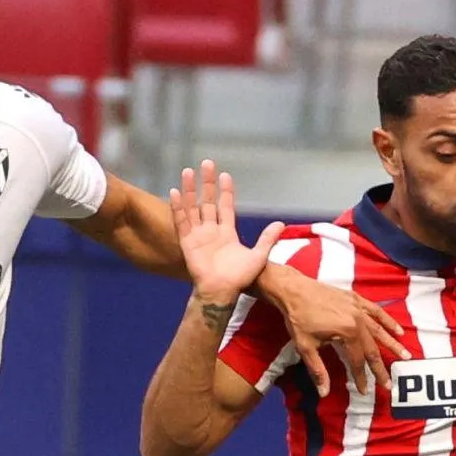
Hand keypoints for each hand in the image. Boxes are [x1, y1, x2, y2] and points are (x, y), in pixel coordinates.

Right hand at [171, 161, 283, 304]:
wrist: (222, 291)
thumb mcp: (258, 256)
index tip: (225, 175)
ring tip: (187, 171)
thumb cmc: (239, 277)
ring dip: (190, 190)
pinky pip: (181, 221)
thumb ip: (267, 239)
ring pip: (192, 207)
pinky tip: (175, 192)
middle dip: (207, 183)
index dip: (225, 191)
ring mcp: (198, 235)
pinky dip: (178, 207)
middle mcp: (211, 230)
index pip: (225, 206)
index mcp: (227, 232)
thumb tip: (281, 224)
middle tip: (206, 164)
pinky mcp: (187, 242)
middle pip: (207, 201)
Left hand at [261, 262, 408, 395]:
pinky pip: (376, 311)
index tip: (364, 391)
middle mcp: (357, 321)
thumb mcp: (306, 348)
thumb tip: (324, 393)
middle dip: (380, 368)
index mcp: (347, 333)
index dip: (361, 378)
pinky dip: (388, 321)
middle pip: (372, 349)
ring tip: (405, 356)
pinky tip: (398, 331)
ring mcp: (358, 308)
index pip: (357, 361)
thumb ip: (318, 371)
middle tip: (388, 384)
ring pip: (379, 330)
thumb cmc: (298, 319)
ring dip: (392, 344)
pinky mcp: (356, 299)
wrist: (293, 289)